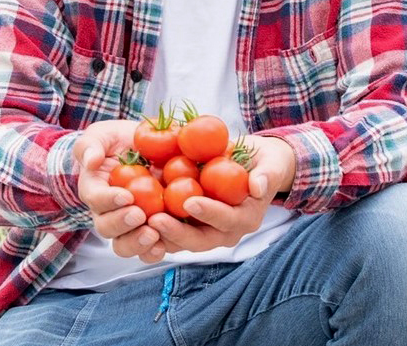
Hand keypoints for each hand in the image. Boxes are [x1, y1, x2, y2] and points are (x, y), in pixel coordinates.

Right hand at [72, 119, 163, 262]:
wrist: (142, 150)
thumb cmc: (119, 141)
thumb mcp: (103, 134)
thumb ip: (92, 145)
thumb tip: (91, 161)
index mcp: (95, 189)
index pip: (95, 198)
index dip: (108, 200)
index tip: (126, 195)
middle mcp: (108, 212)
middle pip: (107, 228)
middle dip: (122, 224)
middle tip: (139, 215)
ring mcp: (128, 224)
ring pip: (124, 245)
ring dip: (136, 243)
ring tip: (152, 235)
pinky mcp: (149, 229)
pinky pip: (147, 250)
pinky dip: (153, 251)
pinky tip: (163, 245)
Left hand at [144, 135, 296, 258]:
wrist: (256, 166)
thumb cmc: (265, 163)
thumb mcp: (271, 164)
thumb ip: (266, 174)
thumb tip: (257, 186)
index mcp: (246, 218)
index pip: (226, 220)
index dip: (209, 212)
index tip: (189, 201)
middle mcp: (227, 232)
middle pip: (200, 240)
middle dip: (177, 232)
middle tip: (154, 219)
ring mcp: (208, 232)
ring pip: (182, 242)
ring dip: (161, 236)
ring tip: (139, 222)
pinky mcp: (192, 227)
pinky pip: (173, 234)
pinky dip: (156, 231)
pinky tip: (136, 220)